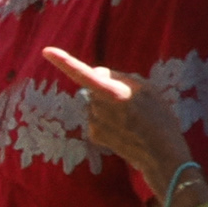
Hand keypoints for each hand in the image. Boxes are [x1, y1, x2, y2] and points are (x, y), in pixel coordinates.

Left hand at [40, 46, 193, 196]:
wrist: (161, 155)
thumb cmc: (158, 118)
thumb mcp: (147, 89)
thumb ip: (119, 77)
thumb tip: (96, 73)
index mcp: (113, 93)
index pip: (83, 74)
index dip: (64, 61)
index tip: (46, 51)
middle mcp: (98, 108)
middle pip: (95, 86)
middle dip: (108, 88)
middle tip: (133, 101)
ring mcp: (93, 123)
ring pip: (96, 103)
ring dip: (109, 105)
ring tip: (132, 117)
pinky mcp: (93, 136)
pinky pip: (96, 118)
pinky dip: (108, 120)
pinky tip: (124, 129)